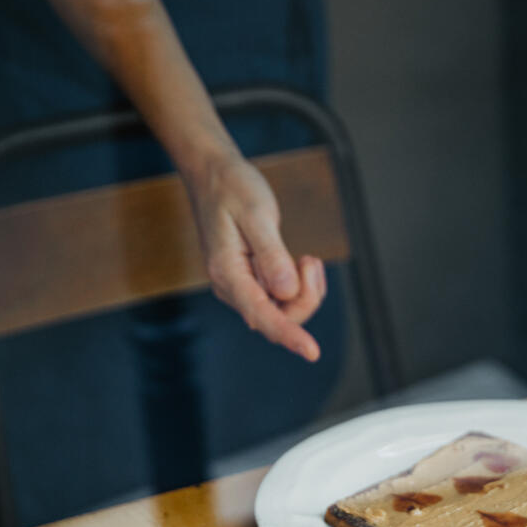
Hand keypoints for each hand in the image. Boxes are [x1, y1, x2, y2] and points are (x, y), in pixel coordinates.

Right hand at [188, 153, 326, 361]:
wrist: (213, 175)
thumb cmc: (232, 189)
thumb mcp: (256, 214)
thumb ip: (272, 254)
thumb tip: (286, 291)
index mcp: (228, 274)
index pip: (262, 315)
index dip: (289, 335)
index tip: (312, 351)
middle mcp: (233, 288)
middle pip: (280, 317)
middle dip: (306, 297)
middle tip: (310, 261)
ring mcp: (243, 287)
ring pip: (285, 310)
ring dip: (305, 290)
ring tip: (306, 259)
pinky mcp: (254, 283)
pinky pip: (285, 298)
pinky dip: (301, 285)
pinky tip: (301, 261)